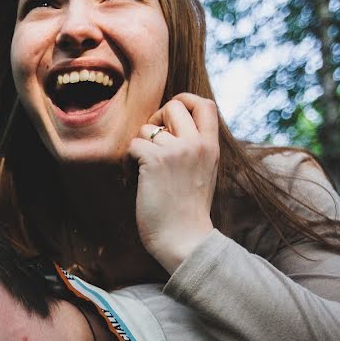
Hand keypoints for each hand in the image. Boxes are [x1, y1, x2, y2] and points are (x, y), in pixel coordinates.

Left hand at [128, 93, 219, 273]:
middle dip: (157, 118)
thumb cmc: (188, 213)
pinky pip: (133, 145)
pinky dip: (128, 160)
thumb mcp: (204, 174)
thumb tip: (170, 131)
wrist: (184, 240)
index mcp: (211, 147)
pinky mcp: (155, 162)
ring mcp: (176, 151)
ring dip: (140, 146)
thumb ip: (195, 150)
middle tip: (151, 142)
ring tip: (142, 169)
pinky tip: (133, 177)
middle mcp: (196, 144)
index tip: (171, 117)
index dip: (185, 101)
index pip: (205, 104)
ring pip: (147, 128)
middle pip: (174, 105)